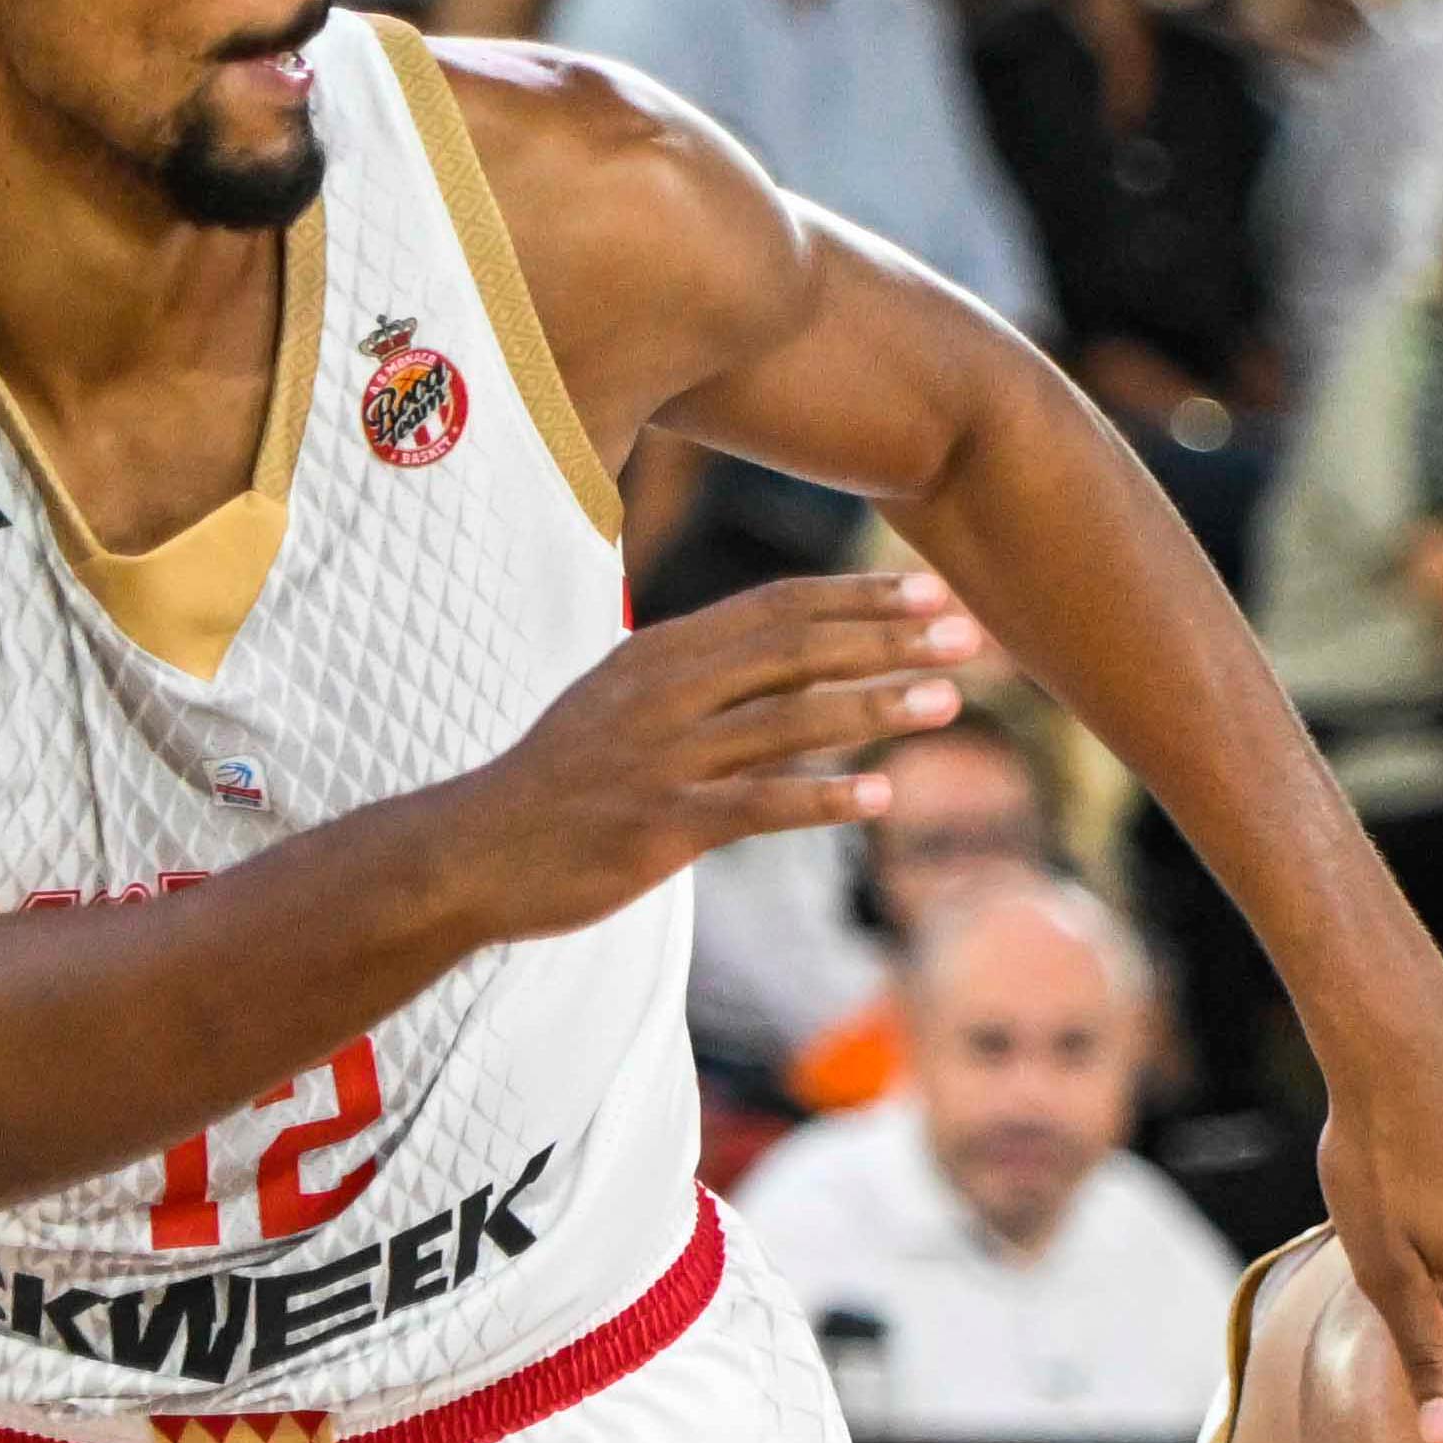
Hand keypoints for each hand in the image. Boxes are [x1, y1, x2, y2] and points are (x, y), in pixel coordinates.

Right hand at [443, 573, 988, 945]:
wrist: (474, 850)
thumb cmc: (565, 782)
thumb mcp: (627, 705)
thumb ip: (704, 677)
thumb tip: (792, 660)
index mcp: (661, 655)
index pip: (776, 608)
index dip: (859, 599)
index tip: (932, 591)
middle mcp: (665, 693)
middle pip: (794, 651)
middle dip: (887, 641)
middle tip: (968, 636)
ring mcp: (662, 758)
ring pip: (786, 721)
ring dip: (874, 709)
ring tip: (949, 704)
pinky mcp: (660, 825)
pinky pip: (755, 806)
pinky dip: (821, 798)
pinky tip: (881, 799)